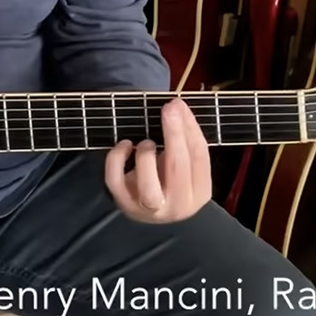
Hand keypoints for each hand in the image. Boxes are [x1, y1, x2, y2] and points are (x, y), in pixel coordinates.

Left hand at [103, 97, 211, 223]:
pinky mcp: (125, 203)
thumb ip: (185, 141)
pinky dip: (116, 159)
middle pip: (177, 169)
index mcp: (199, 192)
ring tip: (147, 142)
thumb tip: (177, 107)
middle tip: (168, 110)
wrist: (152, 210)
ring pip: (148, 187)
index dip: (190, 128)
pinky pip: (116, 181)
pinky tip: (125, 145)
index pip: (200, 158)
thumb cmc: (170, 180)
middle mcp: (178, 205)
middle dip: (173, 135)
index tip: (180, 105)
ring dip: (146, 156)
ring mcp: (150, 209)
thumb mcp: (186, 165)